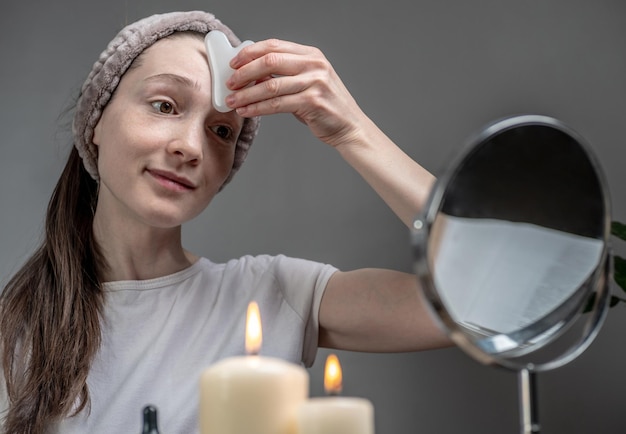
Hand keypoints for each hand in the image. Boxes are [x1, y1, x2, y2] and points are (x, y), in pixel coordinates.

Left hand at [225, 39, 364, 147]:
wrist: (349, 126)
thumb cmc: (325, 105)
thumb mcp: (306, 83)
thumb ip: (283, 76)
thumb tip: (251, 76)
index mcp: (311, 55)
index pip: (274, 45)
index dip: (250, 53)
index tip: (234, 63)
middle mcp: (314, 65)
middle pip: (270, 61)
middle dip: (244, 73)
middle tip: (230, 84)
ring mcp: (315, 83)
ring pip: (270, 86)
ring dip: (247, 94)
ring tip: (233, 102)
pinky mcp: (313, 103)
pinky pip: (277, 105)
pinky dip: (258, 108)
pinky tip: (247, 111)